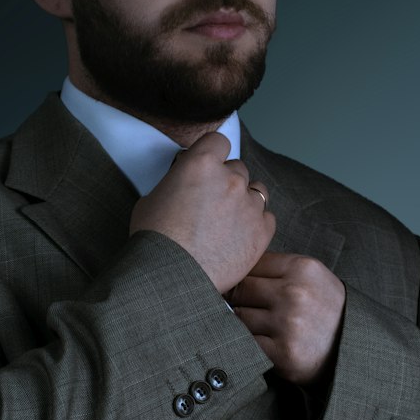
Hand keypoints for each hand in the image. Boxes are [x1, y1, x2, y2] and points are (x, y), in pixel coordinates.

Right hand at [129, 132, 275, 294]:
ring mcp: (249, 205)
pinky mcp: (261, 232)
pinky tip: (240, 236)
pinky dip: (256, 224)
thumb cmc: (155, 241)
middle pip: (238, 168)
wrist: (172, 278)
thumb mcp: (151, 199)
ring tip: (227, 221)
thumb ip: (175, 183)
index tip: (208, 165)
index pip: (218, 141)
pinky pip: (267, 218)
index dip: (212, 153)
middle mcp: (230, 179)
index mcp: (201, 163)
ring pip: (256, 191)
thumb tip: (181, 185)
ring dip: (245, 200)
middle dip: (226, 180)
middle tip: (212, 202)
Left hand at [229, 251, 346, 385]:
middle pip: (240, 289)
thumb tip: (230, 269)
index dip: (242, 276)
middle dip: (240, 299)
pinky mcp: (282, 352)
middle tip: (251, 308)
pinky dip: (250, 344)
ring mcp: (288, 324)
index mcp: (301, 268)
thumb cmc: (324, 309)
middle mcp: (294, 293)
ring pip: (239, 316)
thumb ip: (276, 267)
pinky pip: (246, 342)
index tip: (245, 287)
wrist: (351, 350)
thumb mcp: (310, 276)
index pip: (249, 264)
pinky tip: (266, 342)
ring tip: (263, 326)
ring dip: (244, 323)